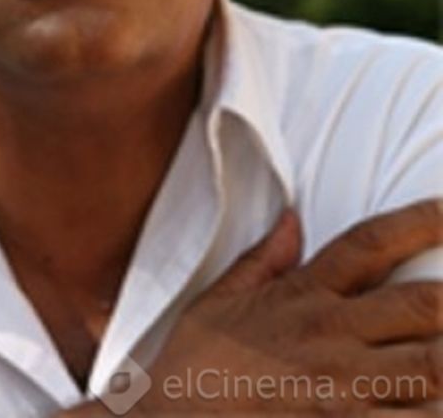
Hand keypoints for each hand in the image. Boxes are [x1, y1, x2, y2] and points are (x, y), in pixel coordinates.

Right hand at [58, 199, 442, 415]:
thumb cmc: (196, 362)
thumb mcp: (220, 297)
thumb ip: (264, 257)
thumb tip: (293, 216)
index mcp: (305, 295)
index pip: (370, 243)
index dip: (418, 220)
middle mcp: (332, 335)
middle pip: (422, 305)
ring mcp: (345, 389)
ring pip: (433, 369)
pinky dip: (426, 410)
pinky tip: (430, 401)